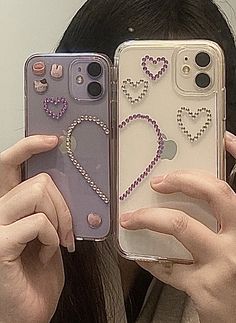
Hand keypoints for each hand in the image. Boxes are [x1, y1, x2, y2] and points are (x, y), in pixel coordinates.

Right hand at [0, 136, 73, 322]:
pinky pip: (38, 222)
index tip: (51, 139)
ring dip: (60, 219)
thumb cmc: (38, 274)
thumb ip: (49, 206)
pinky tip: (45, 256)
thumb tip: (68, 180)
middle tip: (68, 226)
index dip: (28, 146)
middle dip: (62, 200)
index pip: (9, 163)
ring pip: (38, 192)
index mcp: (9, 204)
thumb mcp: (48, 232)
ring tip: (57, 242)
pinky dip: (52, 238)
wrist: (30, 312)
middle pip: (36, 178)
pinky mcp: (0, 244)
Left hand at [120, 131, 235, 322]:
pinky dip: (150, 259)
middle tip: (159, 181)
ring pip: (180, 224)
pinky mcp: (204, 288)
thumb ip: (226, 222)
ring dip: (149, 217)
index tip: (222, 138)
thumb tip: (198, 196)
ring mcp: (224, 263)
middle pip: (215, 194)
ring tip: (131, 217)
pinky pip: (168, 266)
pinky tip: (140, 255)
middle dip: (183, 180)